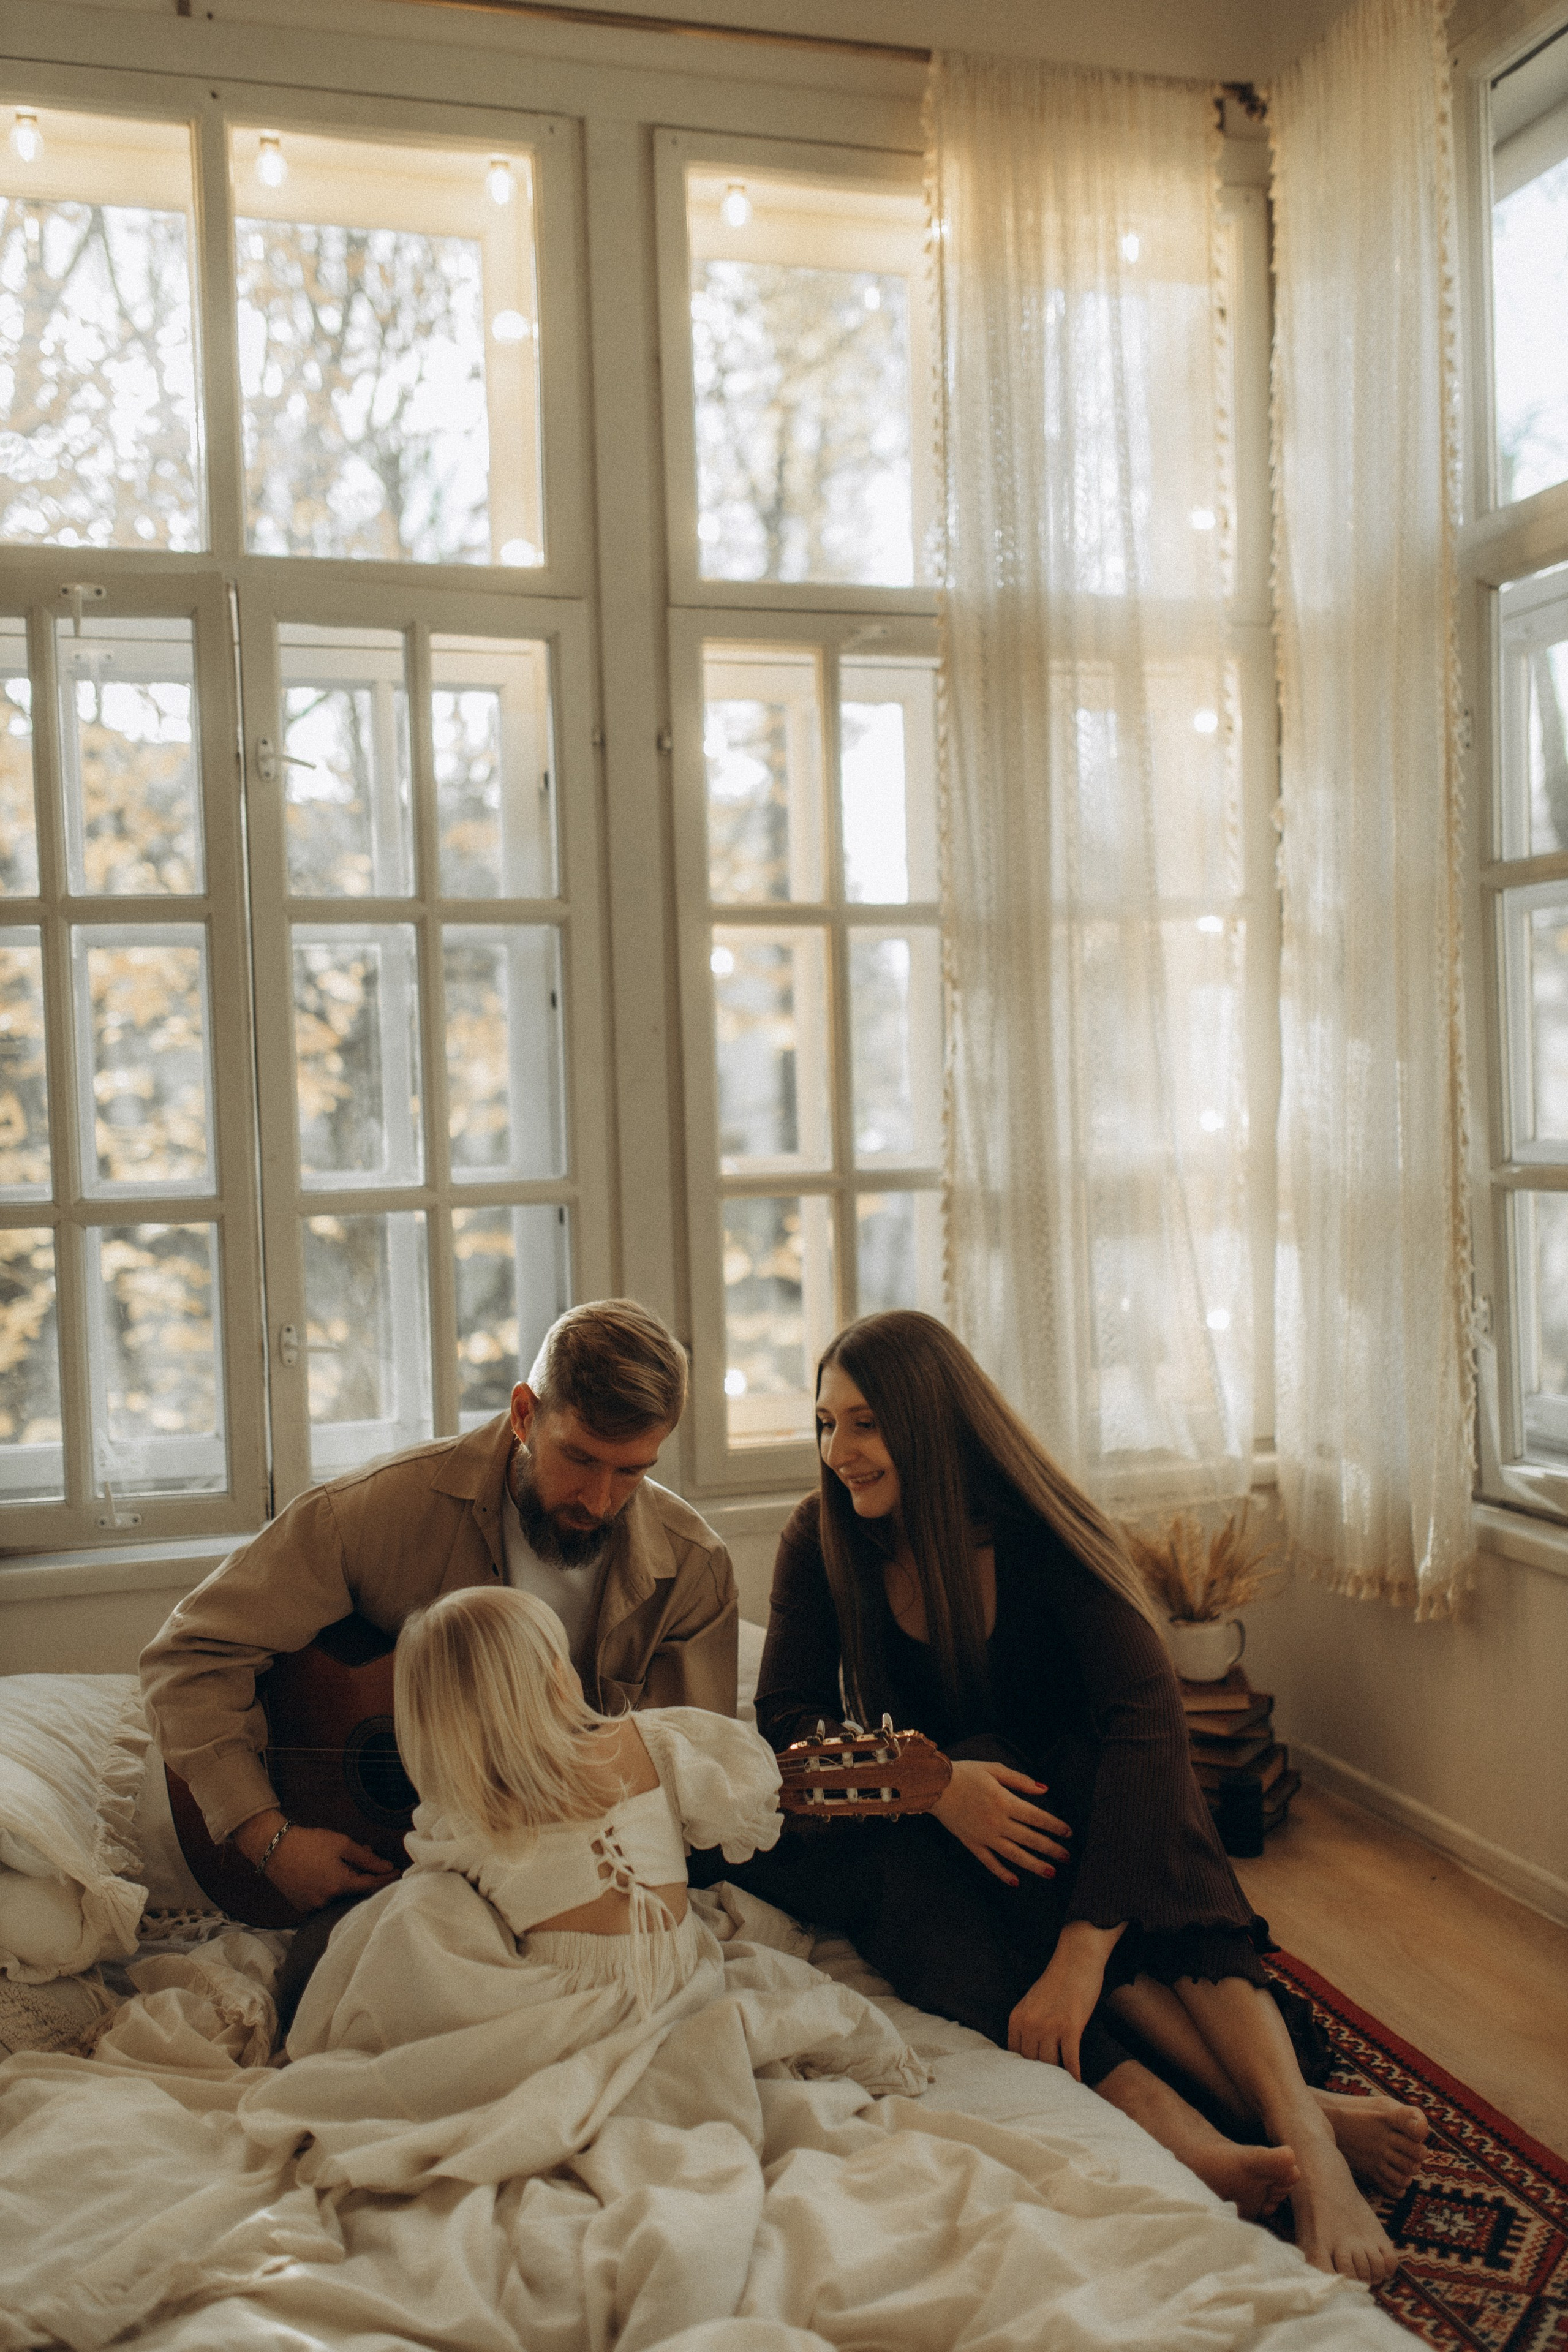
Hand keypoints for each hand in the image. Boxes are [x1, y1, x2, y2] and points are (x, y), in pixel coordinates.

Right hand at [232, 1811, 395, 1911]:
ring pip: (341, 1898)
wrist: (274, 1847)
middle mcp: (327, 1901)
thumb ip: (367, 1859)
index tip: (398, 1873)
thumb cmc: (310, 1842)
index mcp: (339, 1885)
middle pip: (356, 1892)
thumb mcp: (342, 1844)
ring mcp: (313, 1907)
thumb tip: (387, 1868)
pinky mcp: (303, 1908)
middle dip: (366, 1876)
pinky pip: (326, 1901)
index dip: (386, 1879)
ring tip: (348, 1861)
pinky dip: (334, 1889)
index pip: (371, 1886)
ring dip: (349, 1882)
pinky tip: (333, 1872)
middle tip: (369, 1855)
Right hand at [930, 1760, 1071, 1884]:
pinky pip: (989, 1862)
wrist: (933, 1785)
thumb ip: (1020, 1780)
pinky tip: (1016, 1882)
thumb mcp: (994, 1770)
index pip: (1037, 1817)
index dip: (1055, 1826)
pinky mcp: (971, 1844)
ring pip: (1014, 1855)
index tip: (1069, 1833)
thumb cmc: (965, 1773)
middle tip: (1067, 1857)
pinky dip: (1002, 1873)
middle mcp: (997, 1822)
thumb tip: (1044, 1790)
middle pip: (1030, 1838)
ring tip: (1051, 1873)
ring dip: (1034, 1865)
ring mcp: (984, 1835)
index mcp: (1004, 1801)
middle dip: (1051, 1849)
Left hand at [1007, 1933, 1110, 2078]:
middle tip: (1049, 2092)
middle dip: (1041, 2078)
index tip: (1031, 2084)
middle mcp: (1029, 2024)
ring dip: (1058, 2078)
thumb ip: (1027, 2026)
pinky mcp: (1070, 2027)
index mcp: (1016, 2018)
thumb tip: (1029, 2056)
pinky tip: (1078, 2083)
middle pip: (1032, 2064)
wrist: (1075, 1960)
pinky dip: (1074, 2074)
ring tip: (1063, 2090)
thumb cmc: (1056, 1982)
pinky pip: (1070, 2060)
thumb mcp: (1031, 2003)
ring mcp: (1049, 2026)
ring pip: (1051, 2065)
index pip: (1015, 2056)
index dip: (1024, 2072)